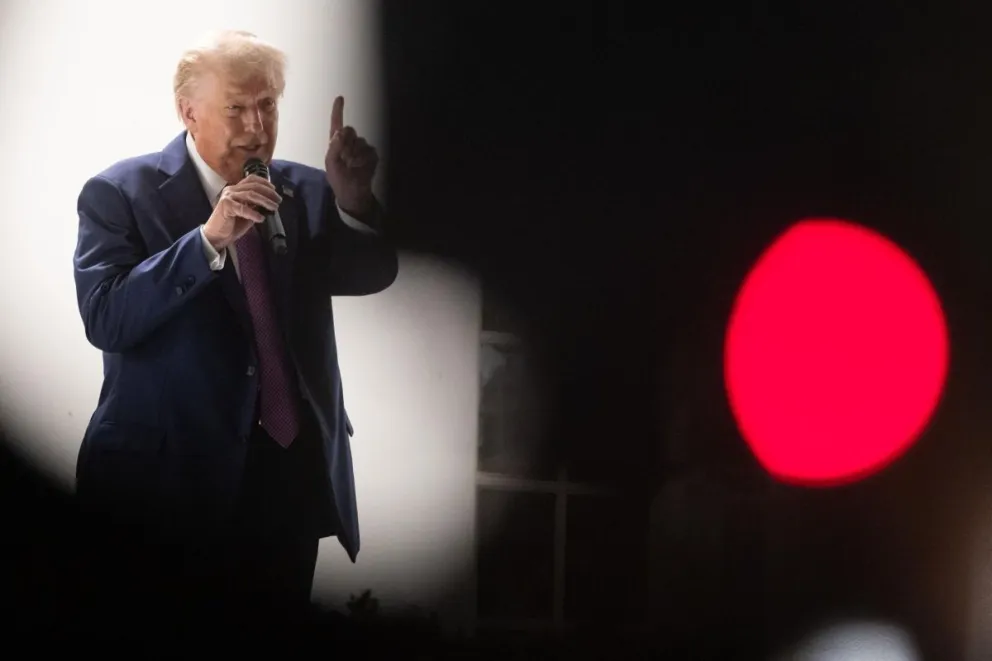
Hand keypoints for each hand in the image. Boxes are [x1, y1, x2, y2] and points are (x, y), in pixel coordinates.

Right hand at [202, 175, 281, 250]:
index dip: (264, 182)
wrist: (217, 236)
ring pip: (250, 195)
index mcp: (236, 190)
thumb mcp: (247, 213)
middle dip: (268, 193)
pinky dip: (253, 213)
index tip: (274, 189)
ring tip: (274, 207)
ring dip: (265, 201)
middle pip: (253, 186)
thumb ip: (255, 206)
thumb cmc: (232, 225)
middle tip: (278, 200)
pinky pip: (243, 208)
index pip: (251, 179)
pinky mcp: (226, 206)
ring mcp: (228, 197)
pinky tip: (261, 218)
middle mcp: (231, 190)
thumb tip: (269, 203)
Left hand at [325, 96, 378, 216]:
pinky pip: (370, 151)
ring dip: (355, 155)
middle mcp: (349, 142)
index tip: (340, 98)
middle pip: (350, 130)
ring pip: (360, 142)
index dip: (338, 110)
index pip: (337, 123)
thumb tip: (339, 133)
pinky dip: (364, 160)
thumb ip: (333, 147)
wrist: (353, 193)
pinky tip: (361, 168)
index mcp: (336, 143)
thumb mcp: (331, 164)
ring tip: (352, 167)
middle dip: (346, 143)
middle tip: (345, 159)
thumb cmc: (338, 179)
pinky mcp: (372, 156)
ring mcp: (362, 148)